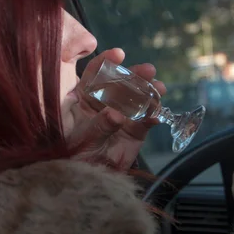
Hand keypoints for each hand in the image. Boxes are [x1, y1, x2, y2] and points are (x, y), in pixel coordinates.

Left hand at [68, 48, 166, 171]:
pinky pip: (145, 122)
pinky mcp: (134, 132)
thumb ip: (98, 127)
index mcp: (83, 98)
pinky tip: (157, 114)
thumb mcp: (81, 140)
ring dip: (149, 92)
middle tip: (149, 70)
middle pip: (121, 83)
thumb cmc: (74, 155)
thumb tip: (116, 114)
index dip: (106, 63)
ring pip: (137, 99)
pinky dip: (152, 117)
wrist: (87, 179)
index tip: (119, 54)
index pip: (94, 75)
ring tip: (159, 89)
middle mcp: (104, 103)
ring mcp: (121, 116)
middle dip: (135, 75)